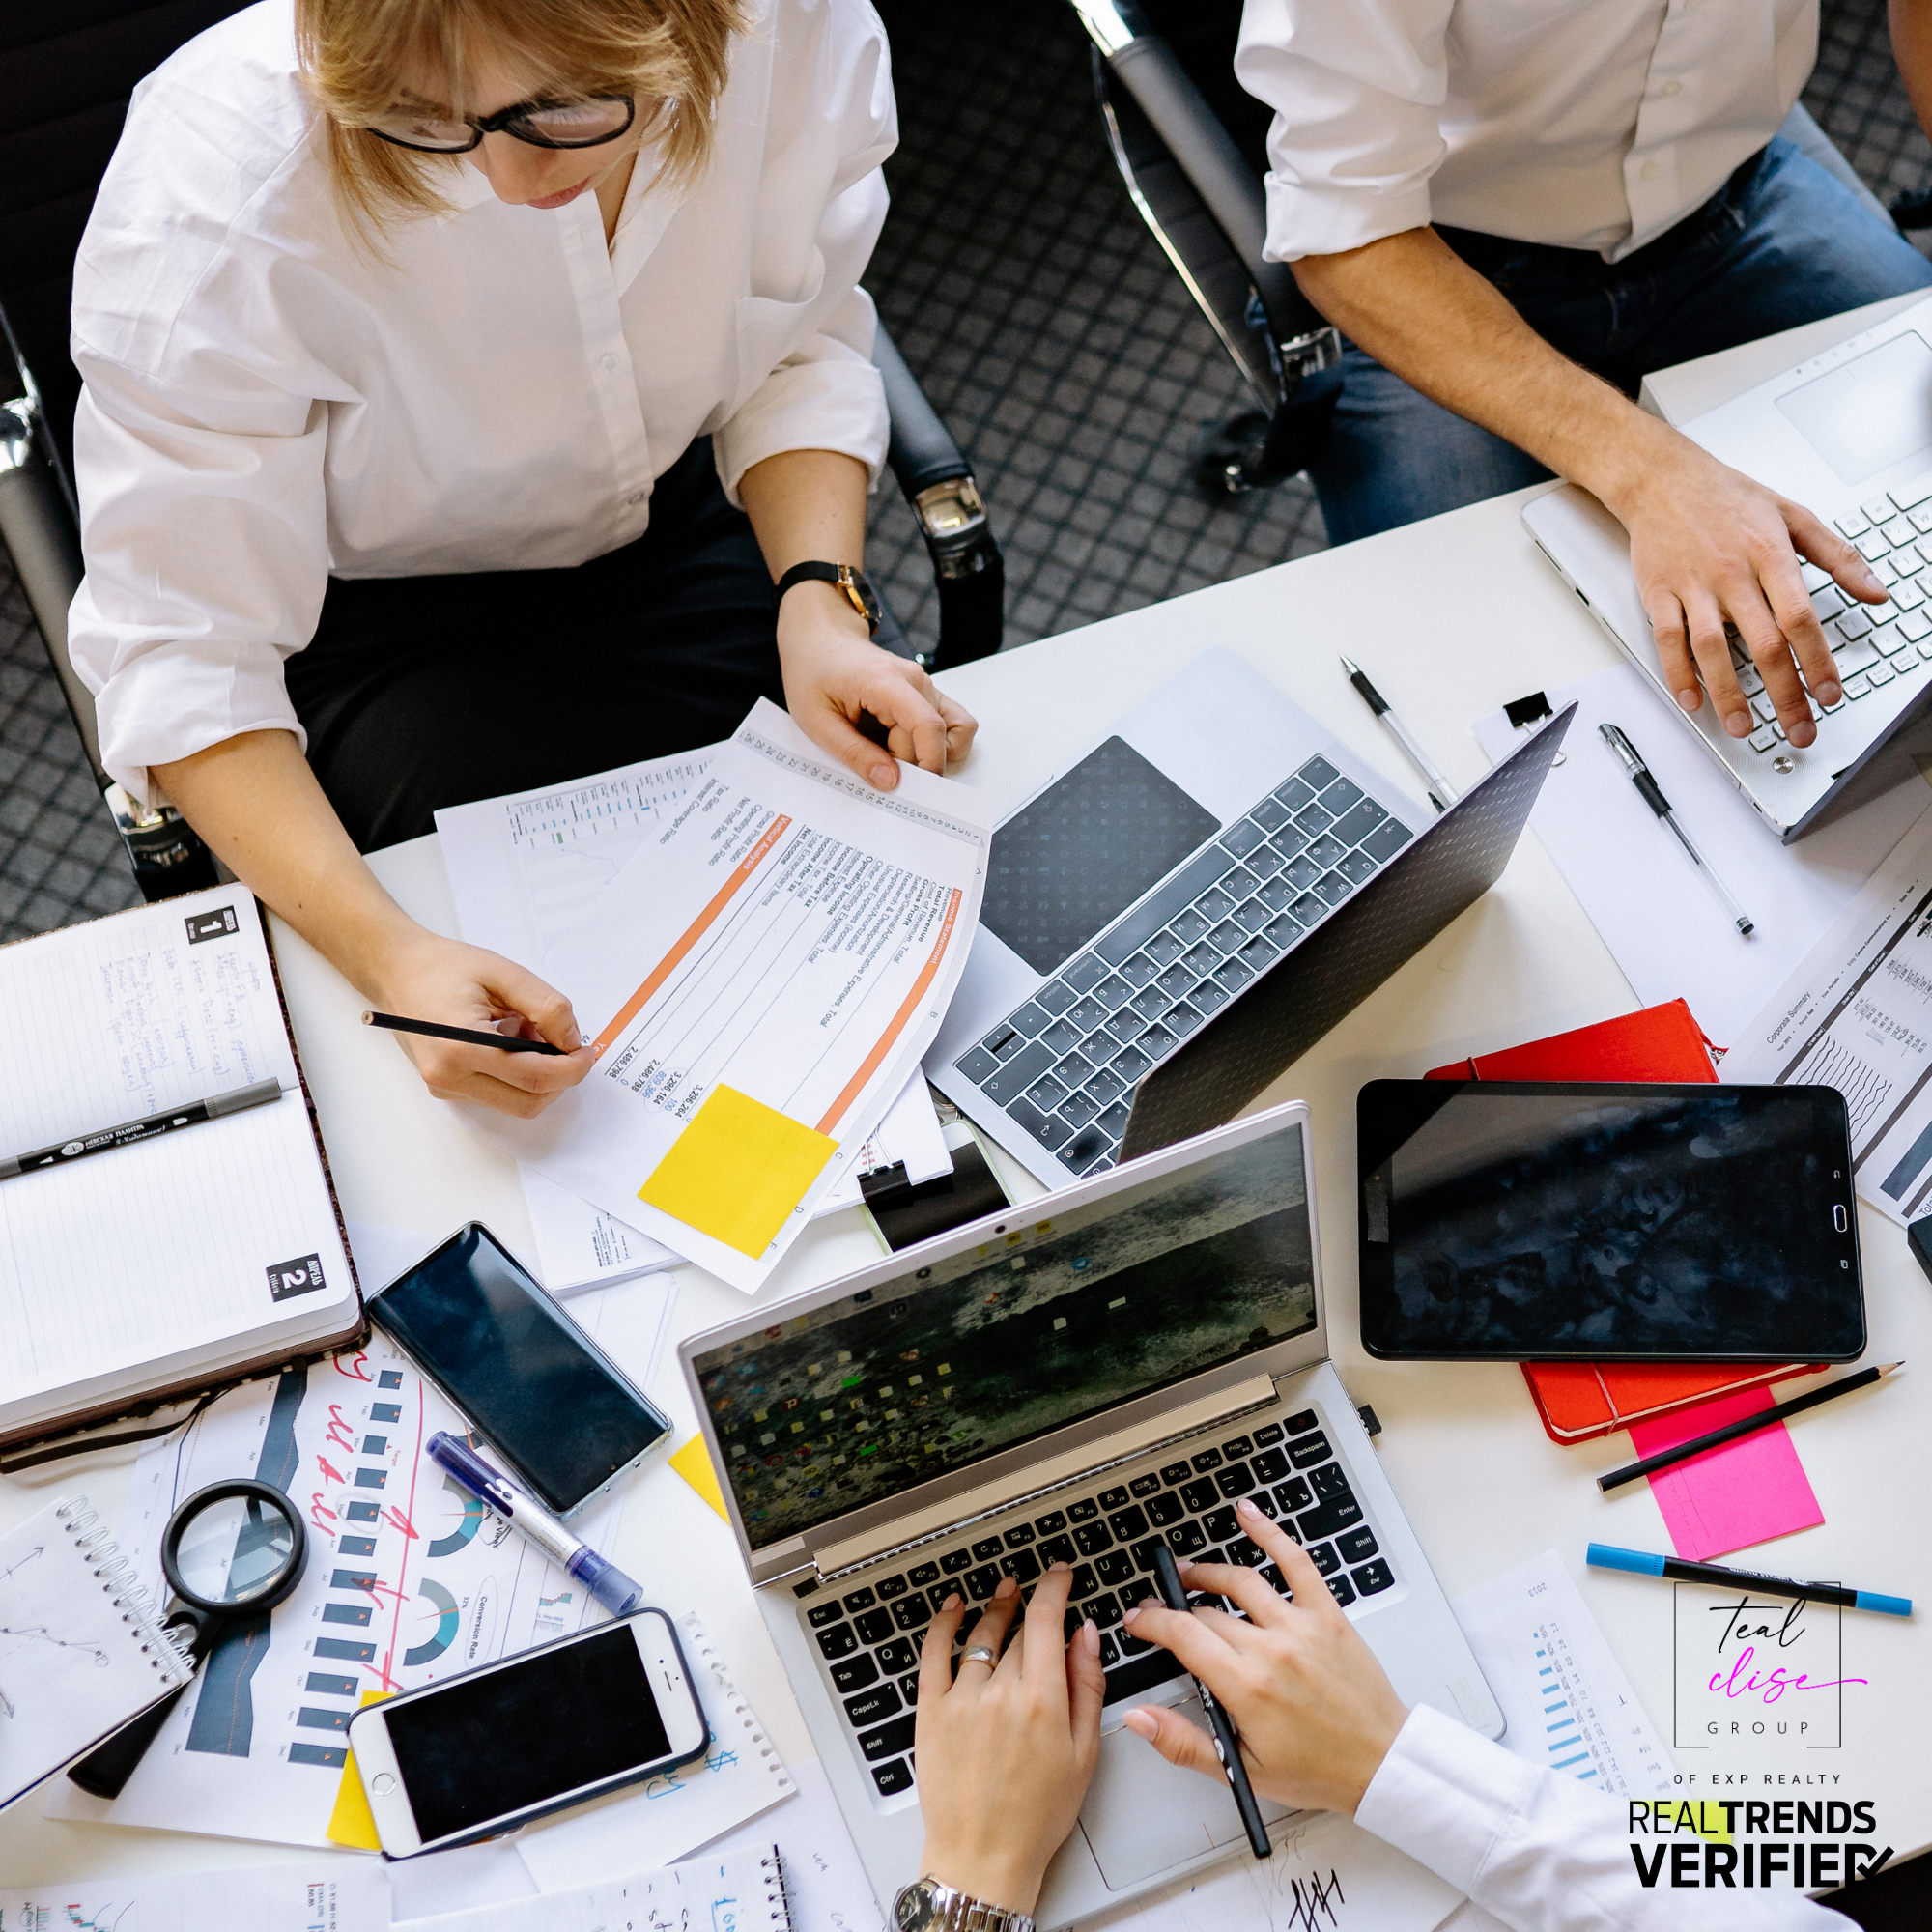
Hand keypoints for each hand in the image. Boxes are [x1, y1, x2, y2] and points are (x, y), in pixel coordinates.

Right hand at [370, 927, 594, 1116]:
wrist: (396, 971)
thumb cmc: (445, 967)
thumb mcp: (504, 973)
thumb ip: (546, 1007)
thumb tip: (573, 1041)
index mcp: (461, 1047)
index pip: (534, 1078)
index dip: (572, 1069)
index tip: (587, 1050)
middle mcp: (448, 1077)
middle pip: (528, 1102)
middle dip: (559, 1078)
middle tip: (565, 1042)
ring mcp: (444, 1087)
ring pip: (515, 1102)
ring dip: (536, 1075)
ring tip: (524, 1029)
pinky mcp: (445, 1088)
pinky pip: (496, 1093)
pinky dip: (515, 1074)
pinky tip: (506, 1037)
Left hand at [777, 582, 976, 788]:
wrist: (819, 638)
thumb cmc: (812, 673)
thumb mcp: (817, 721)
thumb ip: (855, 754)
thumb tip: (890, 782)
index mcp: (886, 682)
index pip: (926, 726)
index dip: (927, 764)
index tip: (909, 790)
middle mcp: (915, 680)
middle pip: (933, 738)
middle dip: (910, 765)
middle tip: (874, 768)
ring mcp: (924, 685)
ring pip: (950, 733)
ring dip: (927, 754)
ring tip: (891, 756)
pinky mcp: (926, 693)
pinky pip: (953, 723)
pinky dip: (939, 743)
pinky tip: (908, 748)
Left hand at [914, 1566, 1105, 1912]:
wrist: (983, 1855)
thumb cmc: (1036, 1815)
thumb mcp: (1083, 1754)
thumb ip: (1087, 1687)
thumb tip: (1087, 1637)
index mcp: (1042, 1701)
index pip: (1047, 1620)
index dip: (1055, 1588)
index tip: (1060, 1574)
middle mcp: (1000, 1693)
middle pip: (1019, 1631)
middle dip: (1033, 1610)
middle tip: (1040, 1598)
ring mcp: (961, 1699)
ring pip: (981, 1636)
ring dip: (996, 1610)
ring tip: (1004, 1595)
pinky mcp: (931, 1712)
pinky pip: (934, 1653)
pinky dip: (942, 1625)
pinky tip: (952, 1608)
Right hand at [1119, 1498, 1408, 1815]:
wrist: (1381, 1763)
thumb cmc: (1317, 1771)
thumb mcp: (1241, 1770)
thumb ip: (1183, 1742)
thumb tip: (1139, 1718)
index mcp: (1246, 1687)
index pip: (1182, 1635)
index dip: (1151, 1622)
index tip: (1138, 1622)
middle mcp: (1271, 1649)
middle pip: (1207, 1613)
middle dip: (1174, 1608)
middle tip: (1160, 1609)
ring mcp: (1301, 1626)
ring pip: (1241, 1582)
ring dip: (1207, 1572)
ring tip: (1189, 1574)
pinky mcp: (1327, 1615)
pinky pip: (1297, 1563)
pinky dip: (1270, 1533)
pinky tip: (1248, 1514)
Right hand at [1601, 419, 1884, 750]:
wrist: (1663, 480)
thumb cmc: (1727, 497)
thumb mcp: (1795, 515)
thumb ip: (1839, 556)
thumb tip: (1876, 591)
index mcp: (1769, 555)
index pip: (1800, 618)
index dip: (1818, 661)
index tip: (1829, 693)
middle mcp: (1731, 574)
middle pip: (1763, 645)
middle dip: (1785, 694)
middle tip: (1797, 727)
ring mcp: (1692, 587)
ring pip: (1711, 650)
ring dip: (1728, 694)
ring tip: (1744, 727)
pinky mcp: (1659, 594)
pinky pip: (1667, 641)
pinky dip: (1677, 674)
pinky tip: (1691, 700)